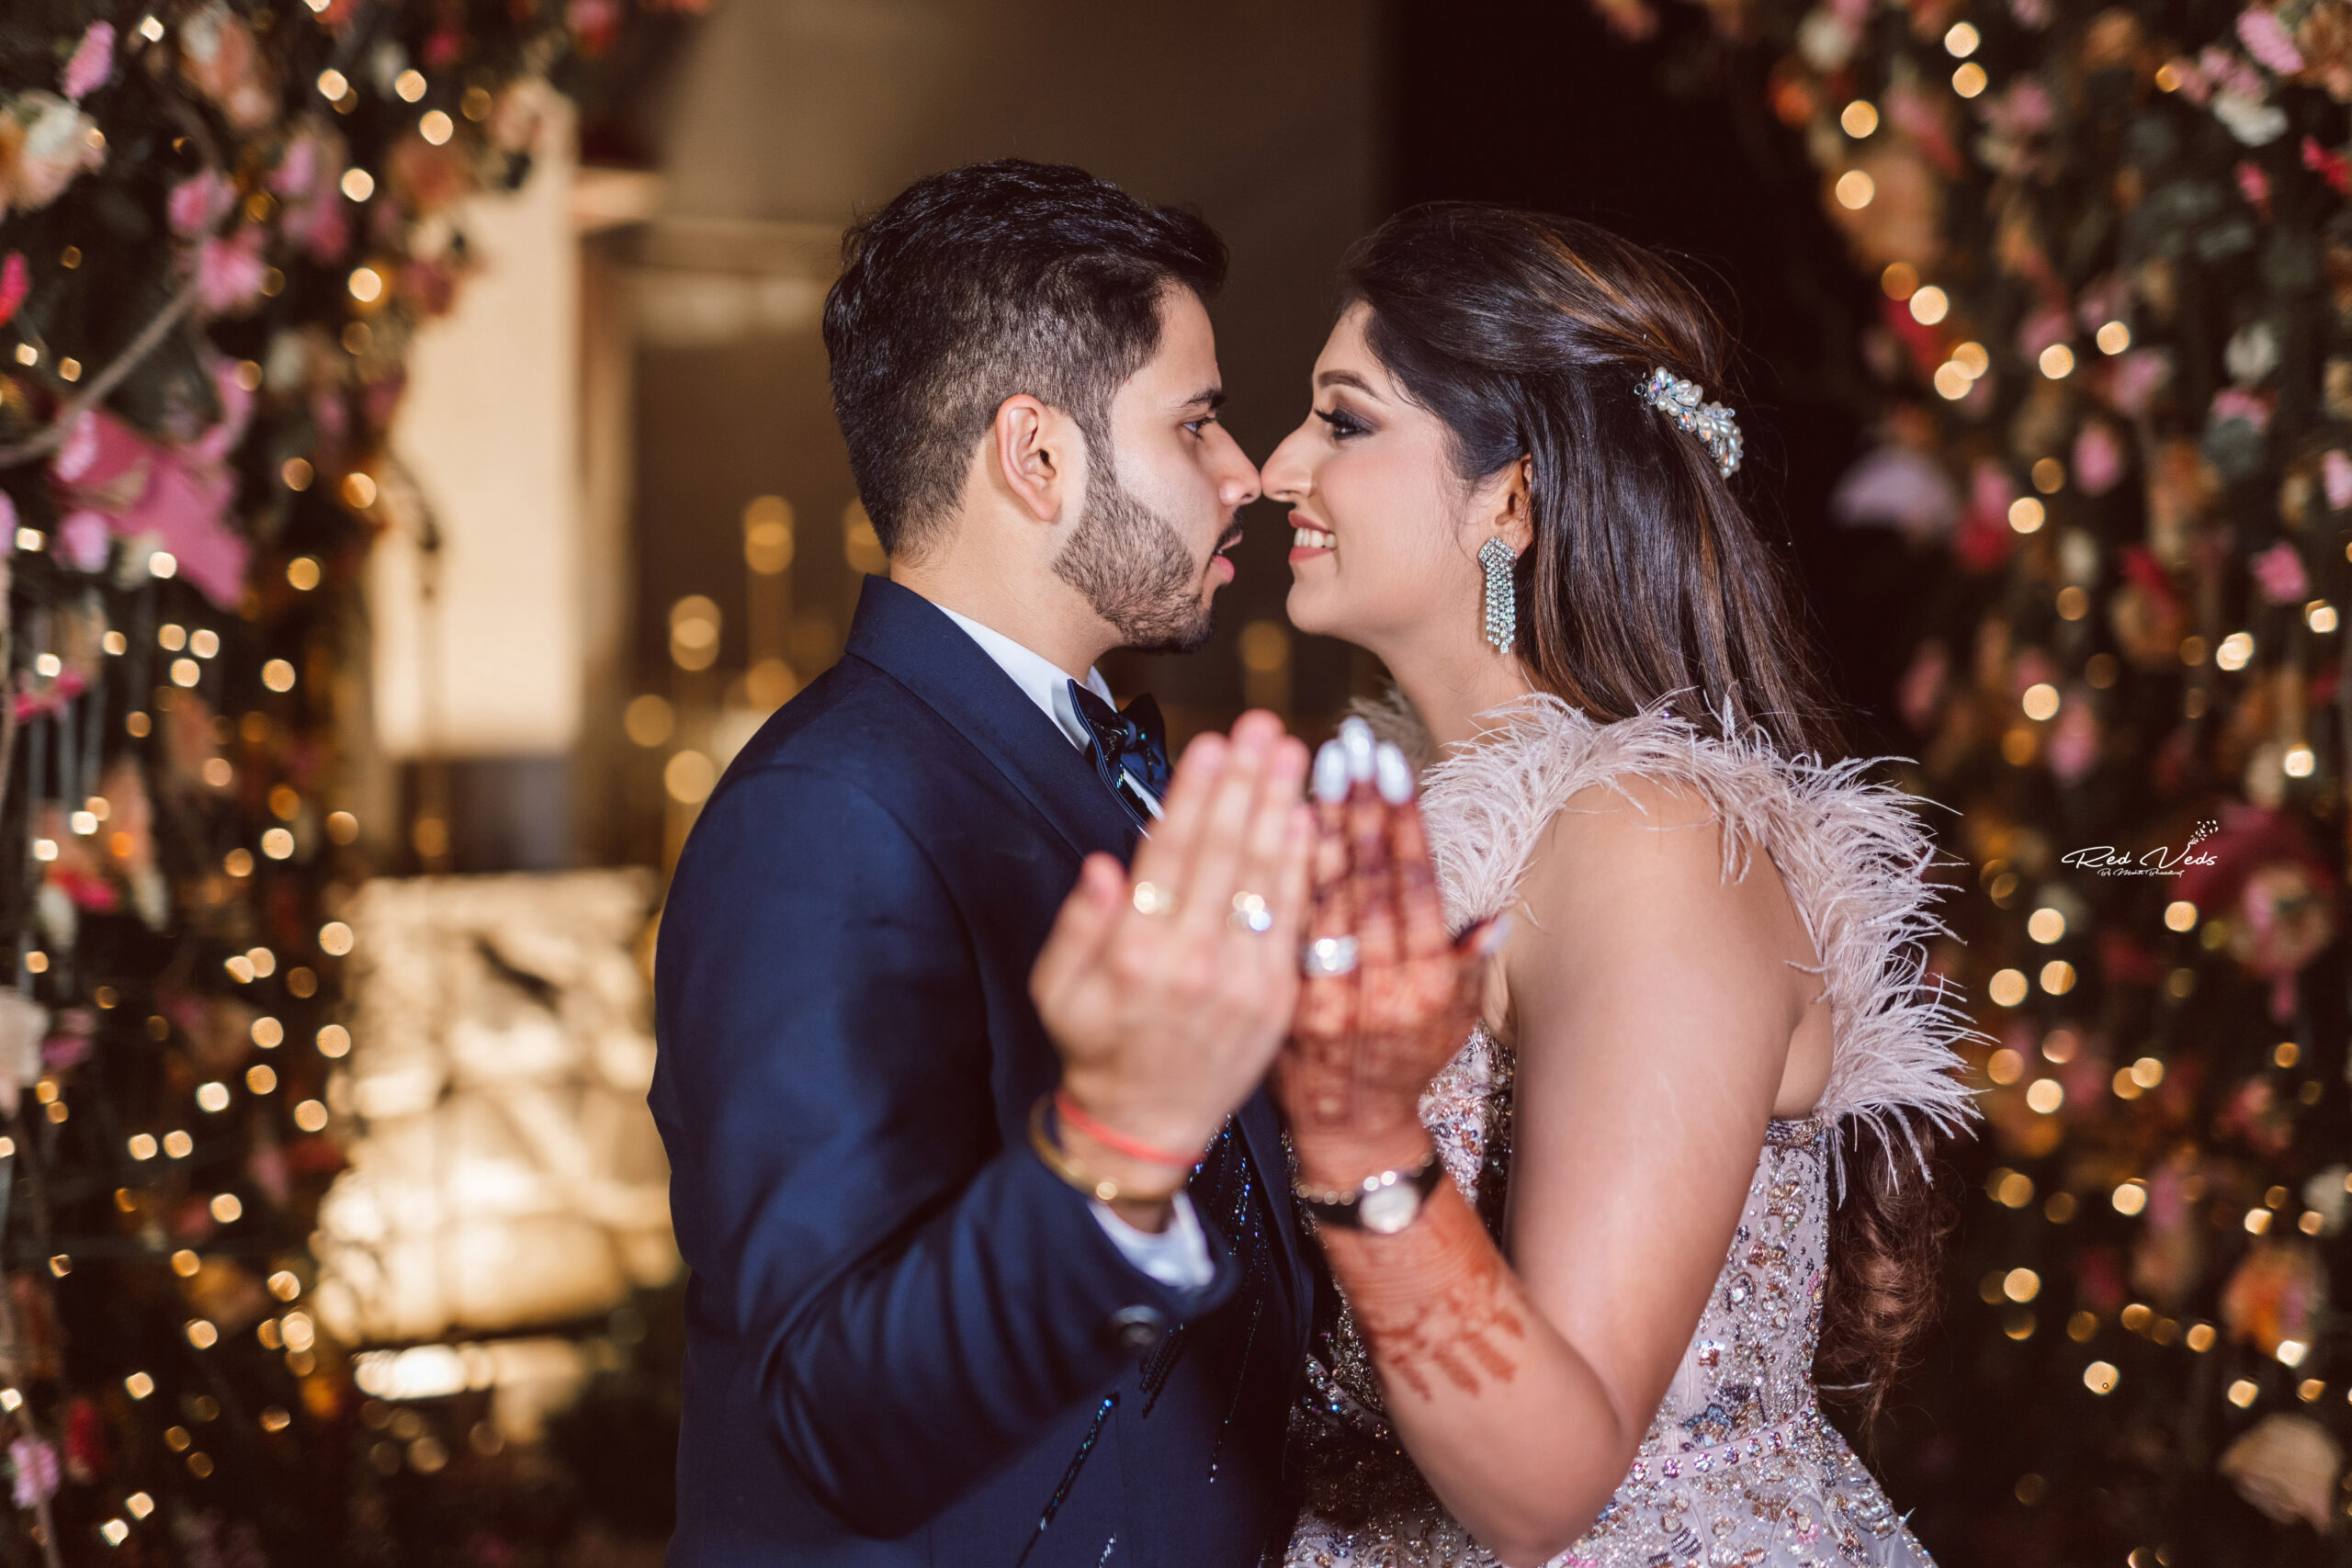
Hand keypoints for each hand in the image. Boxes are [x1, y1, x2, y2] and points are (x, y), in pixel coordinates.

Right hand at [1031, 710, 1313, 1212]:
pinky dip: (1301, 867)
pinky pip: (1293, 918)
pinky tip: (1306, 819)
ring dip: (1280, 807)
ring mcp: (1243, 980)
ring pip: (1265, 877)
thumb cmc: (1096, 1047)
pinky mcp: (1277, 996)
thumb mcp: (1057, 990)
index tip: (1210, 742)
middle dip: (1244, 781)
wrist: (1146, 1126)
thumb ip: (1079, 925)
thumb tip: (1105, 864)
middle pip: (1225, 852)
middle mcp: (1194, 961)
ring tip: (1292, 752)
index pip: (1170, 853)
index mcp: (1136, 952)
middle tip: (1262, 724)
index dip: (1193, 793)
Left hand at [1275, 719, 1500, 1189]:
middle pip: (1370, 878)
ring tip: (1313, 765)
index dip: (1403, 819)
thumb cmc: (1406, 1062)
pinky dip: (1284, 876)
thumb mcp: (1454, 1020)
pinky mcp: (1288, 1000)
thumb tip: (1494, 917)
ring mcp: (1332, 992)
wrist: (1348, 1126)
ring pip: (1327, 896)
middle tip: (1348, 742)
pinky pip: (1286, 928)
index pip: (1416, 882)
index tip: (1390, 764)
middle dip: (1359, 804)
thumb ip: (1468, 965)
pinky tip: (1275, 828)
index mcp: (1428, 979)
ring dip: (1320, 824)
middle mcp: (1384, 984)